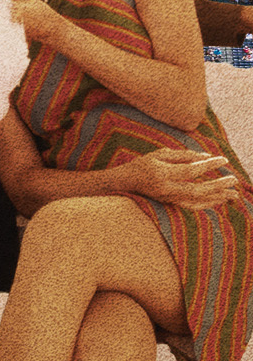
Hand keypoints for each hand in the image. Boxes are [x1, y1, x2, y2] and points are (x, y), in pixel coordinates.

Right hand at [126, 148, 241, 208]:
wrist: (126, 182)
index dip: (208, 165)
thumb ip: (184, 155)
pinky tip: (220, 199)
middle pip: (196, 190)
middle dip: (217, 185)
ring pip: (196, 202)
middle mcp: (165, 188)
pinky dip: (208, 204)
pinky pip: (192, 206)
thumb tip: (207, 157)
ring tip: (234, 194)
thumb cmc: (144, 164)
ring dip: (217, 198)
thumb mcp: (160, 154)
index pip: (189, 170)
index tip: (223, 160)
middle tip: (234, 179)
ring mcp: (167, 198)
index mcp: (161, 173)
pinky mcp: (170, 204)